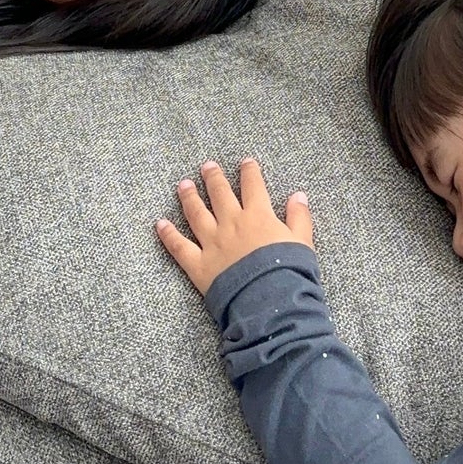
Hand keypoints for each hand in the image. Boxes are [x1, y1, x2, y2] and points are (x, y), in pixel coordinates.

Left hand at [156, 158, 314, 295]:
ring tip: (183, 185)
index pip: (252, 186)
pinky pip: (179, 246)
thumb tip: (298, 196)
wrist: (269, 301)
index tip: (246, 162)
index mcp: (258, 217)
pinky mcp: (198, 264)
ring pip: (196, 213)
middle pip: (220, 194)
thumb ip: (299, 217)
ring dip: (189, 197)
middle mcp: (231, 224)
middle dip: (213, 178)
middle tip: (206, 166)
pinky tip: (160, 224)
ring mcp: (212, 243)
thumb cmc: (289, 272)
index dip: (249, 172)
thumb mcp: (302, 242)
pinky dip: (168, 234)